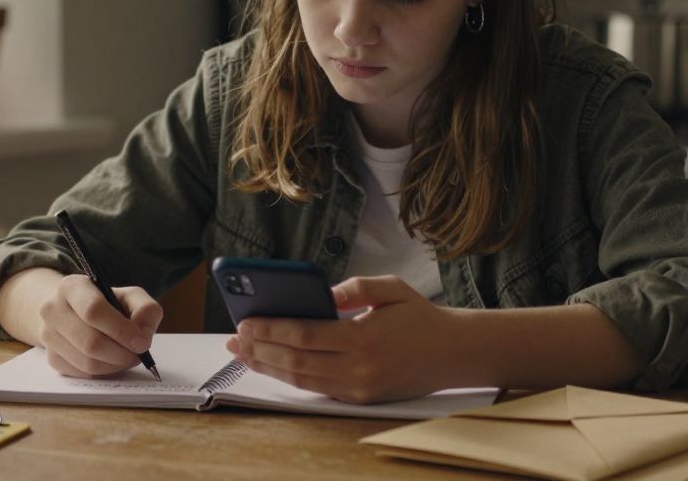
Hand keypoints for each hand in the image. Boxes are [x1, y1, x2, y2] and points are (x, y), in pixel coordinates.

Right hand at [37, 274, 162, 377]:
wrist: (76, 312)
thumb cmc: (107, 303)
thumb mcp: (130, 296)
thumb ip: (145, 309)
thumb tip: (143, 336)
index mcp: (72, 287)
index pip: (93, 310)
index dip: (121, 330)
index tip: (142, 343)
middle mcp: (53, 309)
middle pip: (91, 342)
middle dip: (121, 353)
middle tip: (138, 355)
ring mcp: (48, 336)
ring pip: (87, 362)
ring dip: (115, 365)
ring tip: (127, 357)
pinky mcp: (52, 358)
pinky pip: (82, 374)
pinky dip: (104, 372)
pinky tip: (112, 361)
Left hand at [225, 275, 459, 403]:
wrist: (453, 353)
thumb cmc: (420, 316)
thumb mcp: (390, 288)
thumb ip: (353, 288)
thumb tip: (319, 295)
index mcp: (363, 338)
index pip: (304, 335)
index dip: (270, 330)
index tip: (245, 323)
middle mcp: (358, 368)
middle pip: (295, 361)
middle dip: (259, 350)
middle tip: (234, 340)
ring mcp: (358, 388)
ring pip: (301, 380)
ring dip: (268, 367)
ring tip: (244, 354)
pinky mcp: (360, 399)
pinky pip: (317, 388)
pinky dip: (290, 378)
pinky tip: (273, 365)